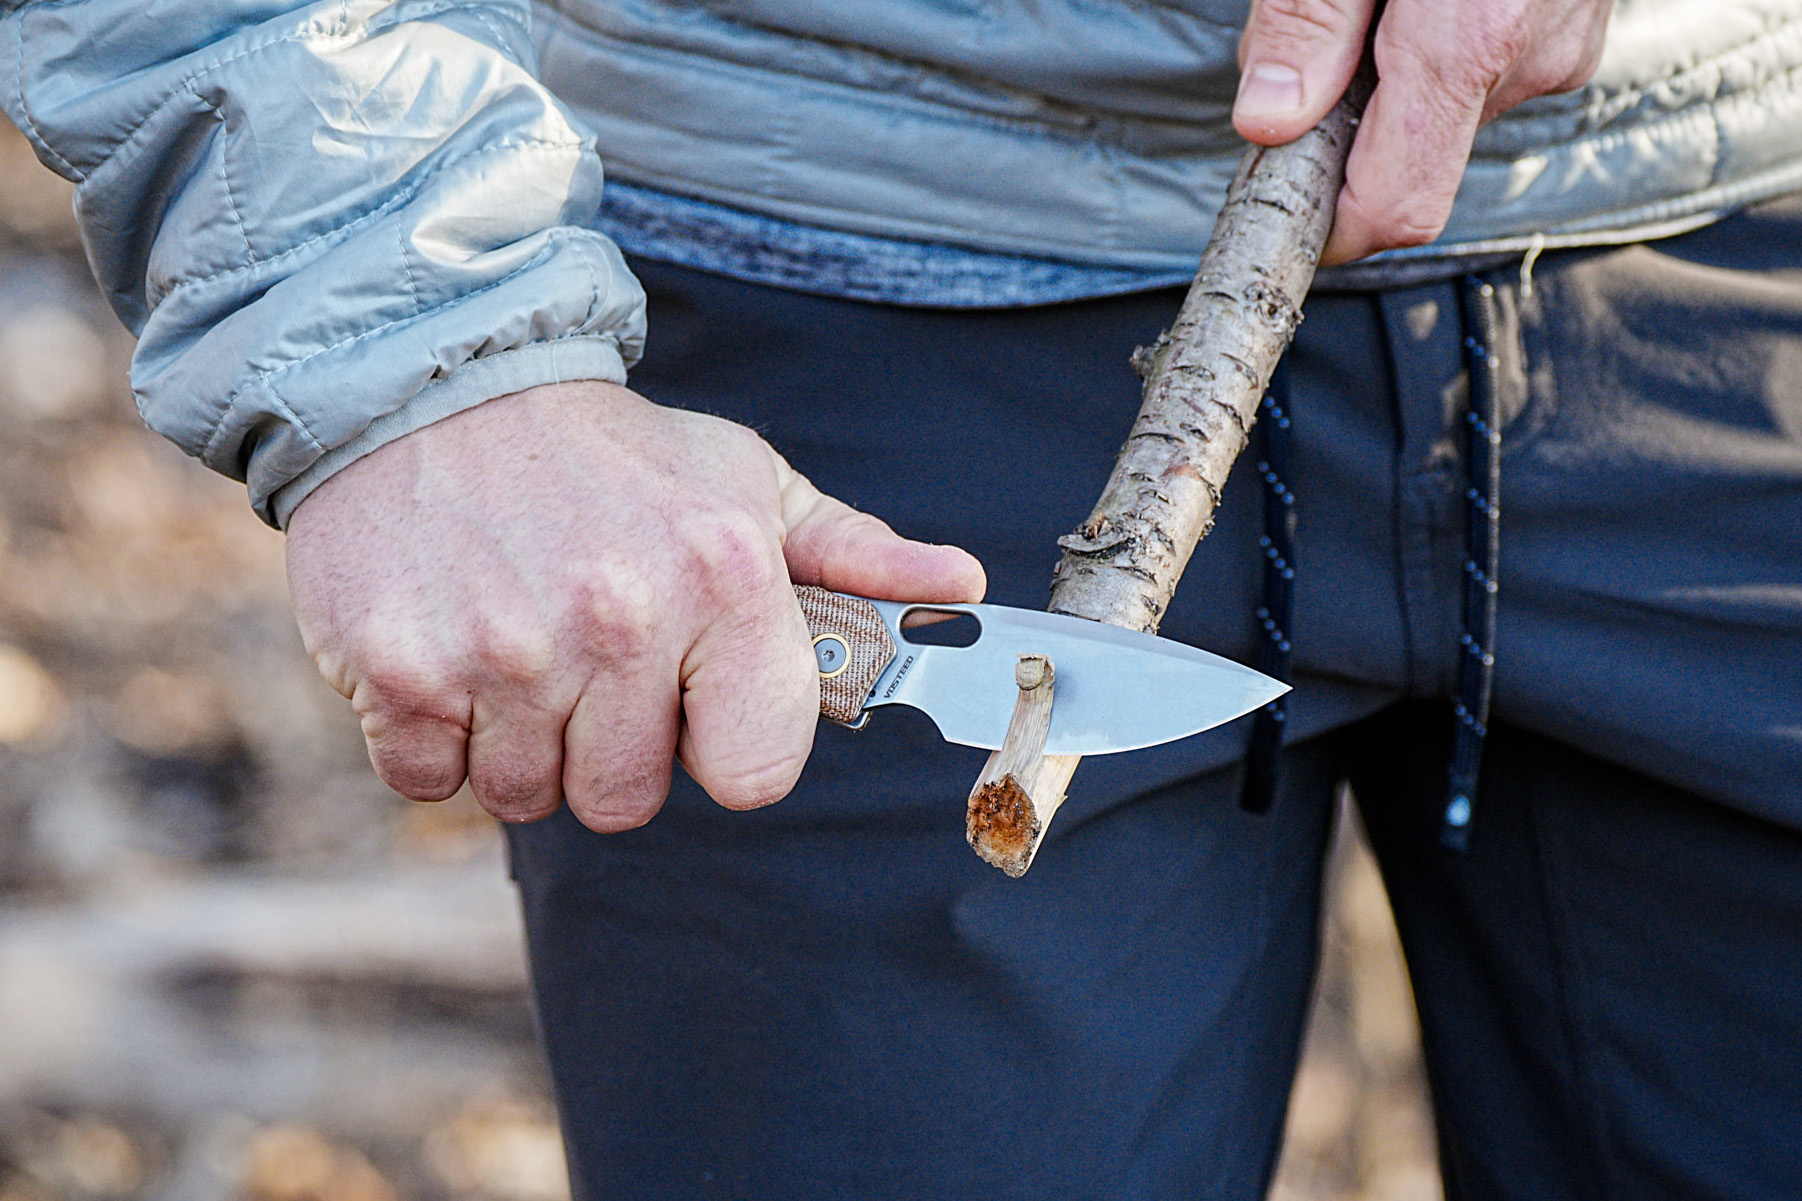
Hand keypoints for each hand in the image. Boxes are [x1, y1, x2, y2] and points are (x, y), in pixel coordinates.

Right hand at [285, 381, 985, 830]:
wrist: (436, 382)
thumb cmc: (611, 456)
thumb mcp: (745, 484)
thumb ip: (853, 556)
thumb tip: (962, 587)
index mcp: (725, 579)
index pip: (757, 773)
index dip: (723, 746)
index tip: (690, 698)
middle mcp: (620, 620)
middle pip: (628, 800)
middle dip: (610, 745)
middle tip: (586, 653)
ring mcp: (504, 650)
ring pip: (528, 796)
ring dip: (521, 742)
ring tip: (519, 640)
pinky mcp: (401, 669)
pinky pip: (429, 781)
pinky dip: (433, 739)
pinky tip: (451, 650)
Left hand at [1231, 0, 1610, 263]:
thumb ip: (1306, 24)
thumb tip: (1266, 124)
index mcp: (1470, 38)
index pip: (1396, 209)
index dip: (1333, 231)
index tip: (1280, 212)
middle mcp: (1530, 58)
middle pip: (1415, 164)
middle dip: (1350, 132)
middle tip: (1313, 53)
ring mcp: (1564, 43)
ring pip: (1452, 115)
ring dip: (1395, 82)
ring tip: (1373, 2)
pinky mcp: (1576, 25)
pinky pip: (1490, 71)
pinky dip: (1442, 49)